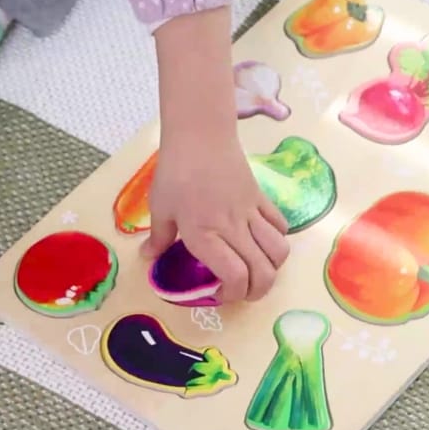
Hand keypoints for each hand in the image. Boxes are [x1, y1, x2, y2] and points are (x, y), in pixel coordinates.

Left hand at [146, 4, 289, 302]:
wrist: (200, 135)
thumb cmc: (175, 171)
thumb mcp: (160, 207)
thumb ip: (158, 238)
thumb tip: (148, 259)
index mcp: (206, 235)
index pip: (236, 276)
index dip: (234, 294)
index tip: (219, 293)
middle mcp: (233, 228)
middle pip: (264, 271)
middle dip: (257, 290)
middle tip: (242, 290)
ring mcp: (251, 213)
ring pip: (279, 250)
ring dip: (272, 267)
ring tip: (257, 269)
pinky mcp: (261, 198)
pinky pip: (280, 224)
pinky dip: (277, 238)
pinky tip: (261, 239)